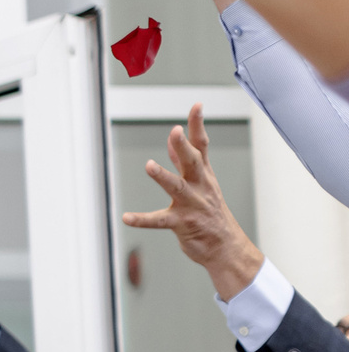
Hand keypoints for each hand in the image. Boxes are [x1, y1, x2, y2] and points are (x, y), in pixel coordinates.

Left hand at [123, 105, 264, 298]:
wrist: (225, 246)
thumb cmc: (210, 212)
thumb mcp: (201, 183)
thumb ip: (184, 161)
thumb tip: (173, 139)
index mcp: (204, 175)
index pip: (202, 145)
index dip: (198, 125)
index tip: (196, 105)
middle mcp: (200, 187)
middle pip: (193, 162)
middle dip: (184, 146)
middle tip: (175, 131)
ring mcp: (192, 205)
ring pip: (177, 188)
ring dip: (163, 176)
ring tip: (149, 165)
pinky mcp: (182, 224)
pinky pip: (159, 221)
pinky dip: (142, 219)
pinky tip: (126, 217)